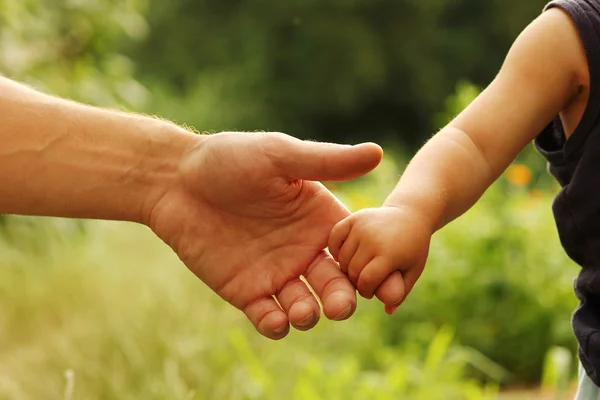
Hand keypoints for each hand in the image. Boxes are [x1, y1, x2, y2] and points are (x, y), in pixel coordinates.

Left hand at [148, 131, 382, 338]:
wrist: (175, 181)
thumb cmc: (229, 158)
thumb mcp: (280, 156)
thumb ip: (326, 161)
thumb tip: (379, 153)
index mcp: (318, 218)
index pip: (354, 249)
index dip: (366, 264)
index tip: (371, 275)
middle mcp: (302, 248)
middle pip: (335, 284)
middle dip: (342, 299)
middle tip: (341, 306)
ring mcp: (275, 272)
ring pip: (305, 306)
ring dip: (310, 314)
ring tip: (303, 310)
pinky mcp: (246, 290)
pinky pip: (269, 316)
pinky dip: (276, 325)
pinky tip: (276, 319)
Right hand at [328, 206, 431, 313]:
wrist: (411, 215)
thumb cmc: (413, 248)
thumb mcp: (412, 271)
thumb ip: (400, 293)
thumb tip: (388, 311)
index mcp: (389, 254)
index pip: (367, 282)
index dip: (367, 291)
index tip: (371, 291)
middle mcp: (373, 239)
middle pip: (352, 271)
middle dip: (357, 281)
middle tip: (364, 280)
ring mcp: (362, 226)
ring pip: (342, 258)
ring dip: (346, 267)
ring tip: (358, 267)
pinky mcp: (353, 218)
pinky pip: (334, 239)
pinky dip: (335, 249)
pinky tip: (344, 254)